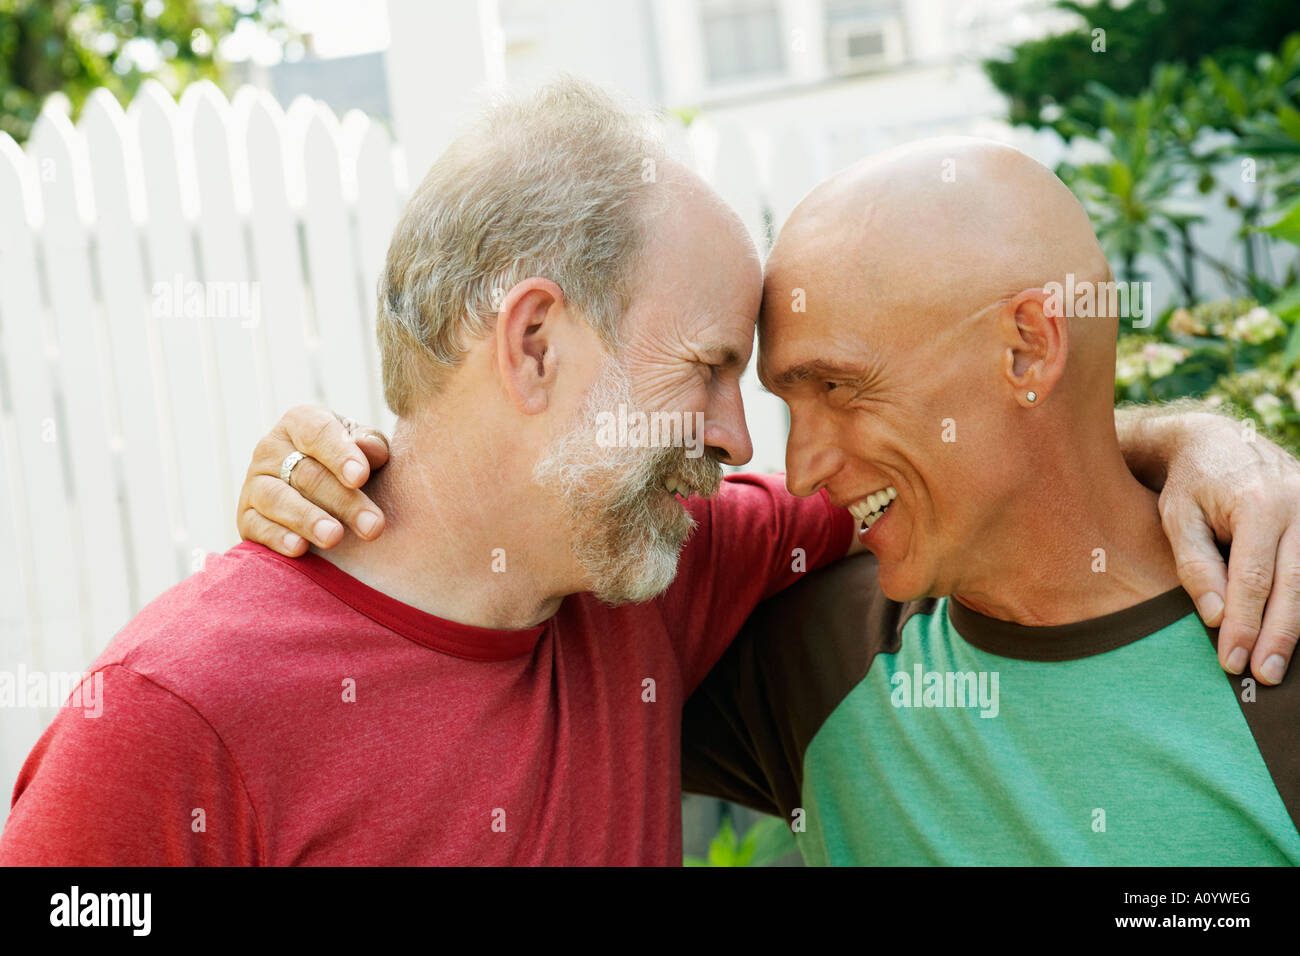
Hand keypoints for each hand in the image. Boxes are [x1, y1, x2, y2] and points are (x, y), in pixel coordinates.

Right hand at [237, 405, 389, 555]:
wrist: (325, 496)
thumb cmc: (351, 466)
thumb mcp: (366, 450)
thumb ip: (371, 445)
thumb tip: (369, 448)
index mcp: (300, 422)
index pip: (317, 433)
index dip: (340, 454)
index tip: (361, 477)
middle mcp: (271, 448)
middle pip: (306, 474)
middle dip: (343, 501)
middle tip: (373, 526)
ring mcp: (254, 482)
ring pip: (278, 499)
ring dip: (307, 519)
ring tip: (335, 537)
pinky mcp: (246, 516)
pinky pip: (257, 526)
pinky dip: (277, 538)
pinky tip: (300, 548)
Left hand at [1157, 414, 1299, 684]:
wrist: (1216, 440)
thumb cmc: (1190, 484)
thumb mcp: (1178, 518)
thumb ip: (1196, 566)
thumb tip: (1216, 618)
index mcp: (1260, 504)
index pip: (1254, 579)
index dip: (1244, 624)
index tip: (1232, 661)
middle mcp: (1299, 506)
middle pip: (1293, 585)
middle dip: (1278, 635)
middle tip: (1264, 675)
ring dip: (1296, 625)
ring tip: (1278, 664)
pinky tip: (1292, 631)